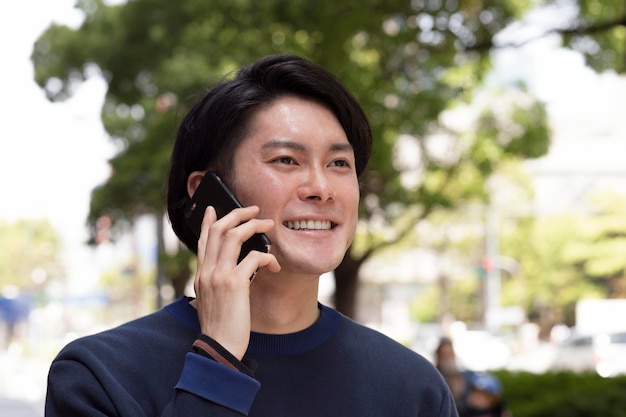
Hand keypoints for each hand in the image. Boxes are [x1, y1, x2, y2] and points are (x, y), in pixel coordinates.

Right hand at [194, 205, 279, 359]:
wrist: (219, 347)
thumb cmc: (220, 328)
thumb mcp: (212, 300)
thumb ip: (218, 282)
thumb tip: (237, 269)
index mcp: (201, 275)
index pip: (203, 240)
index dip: (208, 221)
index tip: (212, 208)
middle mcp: (206, 271)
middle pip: (219, 229)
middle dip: (238, 214)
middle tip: (254, 210)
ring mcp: (219, 275)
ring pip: (234, 235)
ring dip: (254, 226)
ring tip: (269, 225)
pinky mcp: (234, 283)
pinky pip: (254, 258)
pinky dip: (268, 257)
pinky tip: (275, 266)